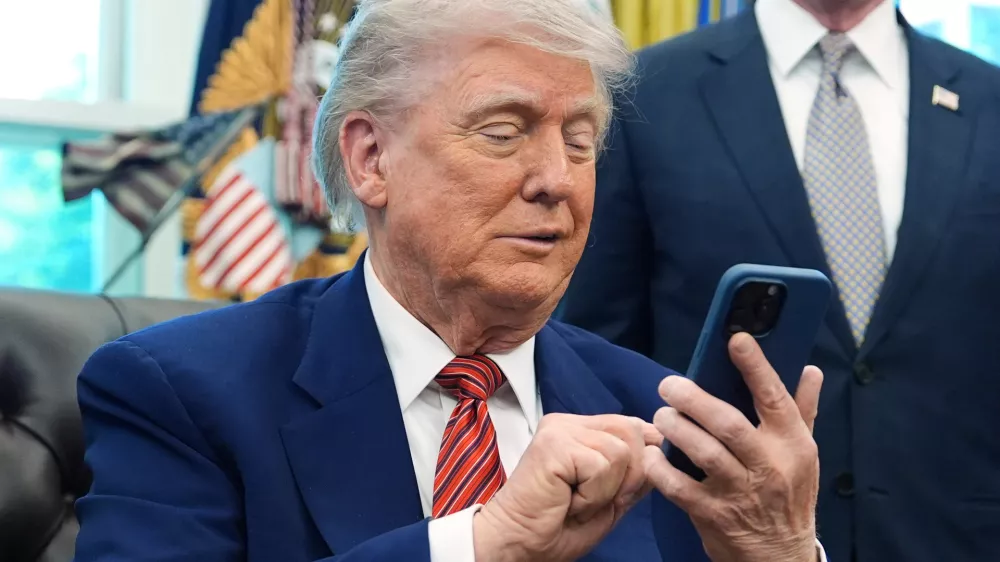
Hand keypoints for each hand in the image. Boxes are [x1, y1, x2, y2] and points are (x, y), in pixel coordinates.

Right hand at [473, 413, 662, 561]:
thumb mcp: (611, 498)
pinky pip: (601, 466)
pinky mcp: (554, 444)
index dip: (639, 460)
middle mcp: (570, 423)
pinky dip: (592, 496)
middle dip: (627, 476)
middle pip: (633, 431)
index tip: (615, 492)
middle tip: (593, 500)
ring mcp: (560, 430)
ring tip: (577, 501)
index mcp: (582, 430)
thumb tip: (661, 447)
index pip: (633, 426)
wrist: (519, 544)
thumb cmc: (559, 526)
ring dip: (606, 490)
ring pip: (620, 451)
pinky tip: (568, 502)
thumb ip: (634, 472)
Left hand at [644, 333, 822, 561]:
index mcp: (792, 444)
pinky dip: (660, 469)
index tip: (735, 339)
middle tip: (669, 385)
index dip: (755, 366)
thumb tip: (810, 369)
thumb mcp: (804, 454)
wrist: (780, 558)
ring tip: (661, 415)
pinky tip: (651, 454)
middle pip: (729, 424)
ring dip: (676, 429)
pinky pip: (679, 488)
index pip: (775, 398)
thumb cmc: (789, 496)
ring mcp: (740, 492)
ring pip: (703, 453)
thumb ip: (802, 410)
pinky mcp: (713, 515)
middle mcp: (768, 466)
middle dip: (694, 399)